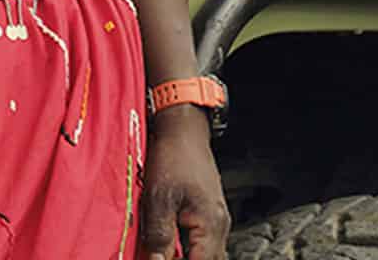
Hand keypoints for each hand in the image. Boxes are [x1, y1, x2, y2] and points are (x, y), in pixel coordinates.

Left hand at [138, 106, 229, 259]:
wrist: (184, 130)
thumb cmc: (173, 156)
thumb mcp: (158, 197)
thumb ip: (159, 234)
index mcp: (211, 224)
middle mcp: (219, 225)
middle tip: (160, 255)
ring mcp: (216, 219)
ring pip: (206, 253)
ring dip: (187, 255)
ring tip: (165, 251)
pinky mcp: (208, 212)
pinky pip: (203, 241)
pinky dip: (188, 247)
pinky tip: (170, 242)